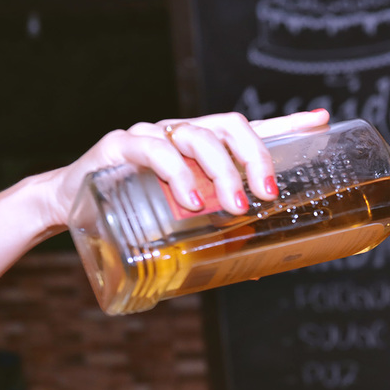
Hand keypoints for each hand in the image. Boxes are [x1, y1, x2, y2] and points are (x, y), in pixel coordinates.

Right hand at [43, 109, 331, 226]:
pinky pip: (151, 149)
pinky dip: (175, 174)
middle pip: (227, 127)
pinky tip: (188, 199)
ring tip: (232, 207)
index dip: (288, 122)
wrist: (68, 206)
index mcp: (202, 147)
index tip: (321, 120)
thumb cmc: (134, 212)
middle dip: (253, 158)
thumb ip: (219, 234)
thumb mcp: (183, 222)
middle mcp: (180, 133)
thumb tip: (262, 269)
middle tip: (266, 195)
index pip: (249, 129)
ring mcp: (150, 134)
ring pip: (195, 136)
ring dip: (219, 172)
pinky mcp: (118, 146)